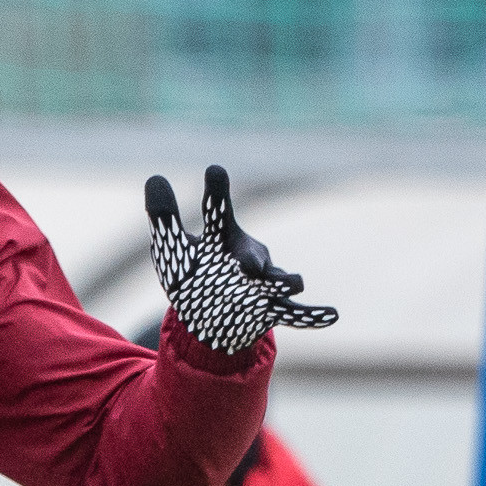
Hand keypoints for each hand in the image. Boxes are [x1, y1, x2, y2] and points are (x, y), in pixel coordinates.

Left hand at [145, 165, 338, 358]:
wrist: (211, 314)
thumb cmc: (194, 274)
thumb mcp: (173, 249)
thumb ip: (164, 216)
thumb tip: (156, 177)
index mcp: (221, 238)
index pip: (216, 213)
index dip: (215, 194)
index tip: (214, 170)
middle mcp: (245, 258)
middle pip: (250, 252)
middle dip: (250, 257)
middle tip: (245, 264)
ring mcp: (261, 284)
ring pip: (276, 281)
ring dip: (280, 283)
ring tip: (289, 284)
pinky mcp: (271, 310)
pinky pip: (296, 313)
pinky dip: (312, 315)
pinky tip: (330, 315)